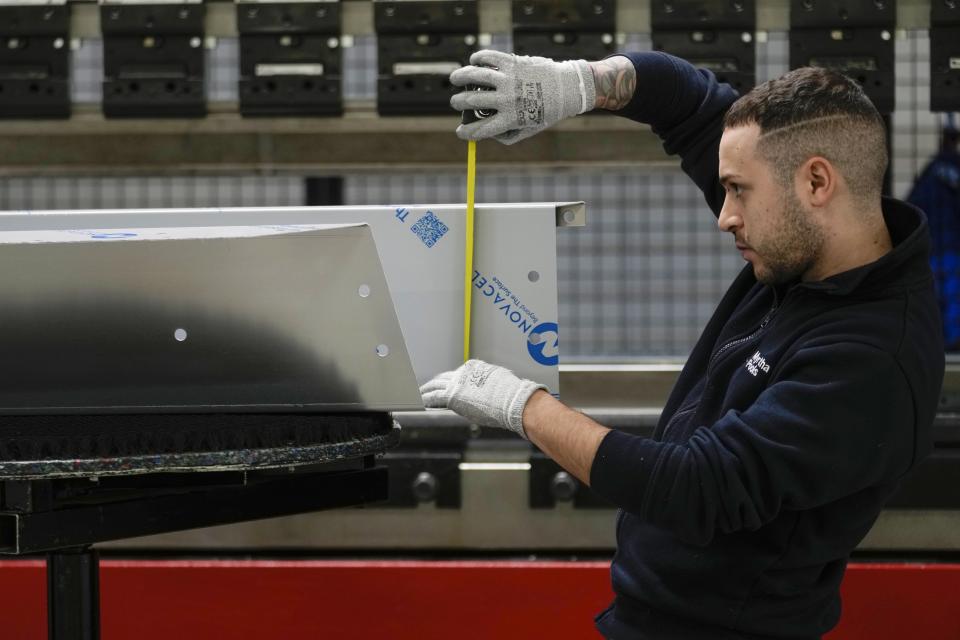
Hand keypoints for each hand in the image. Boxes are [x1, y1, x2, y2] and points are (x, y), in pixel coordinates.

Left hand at [419, 359, 547, 437]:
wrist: (511, 400)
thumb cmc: (511, 394)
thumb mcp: (500, 381)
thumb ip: (490, 383)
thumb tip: (491, 390)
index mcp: (474, 367)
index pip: (458, 374)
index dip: (450, 381)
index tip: (446, 385)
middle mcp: (463, 373)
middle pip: (444, 377)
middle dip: (436, 383)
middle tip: (427, 387)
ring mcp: (456, 383)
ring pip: (435, 385)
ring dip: (426, 390)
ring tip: (420, 395)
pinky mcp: (452, 396)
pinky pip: (434, 397)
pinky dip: (426, 400)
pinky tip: (421, 403)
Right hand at [449, 49, 595, 144]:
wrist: (566, 88)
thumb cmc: (547, 111)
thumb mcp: (529, 129)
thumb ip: (508, 135)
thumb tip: (487, 135)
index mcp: (511, 119)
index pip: (480, 130)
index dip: (465, 133)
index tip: (460, 132)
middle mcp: (508, 99)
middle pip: (473, 102)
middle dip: (458, 103)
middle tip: (455, 102)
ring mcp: (509, 79)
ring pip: (476, 76)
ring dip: (460, 77)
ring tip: (454, 79)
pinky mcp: (513, 62)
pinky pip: (489, 58)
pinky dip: (478, 58)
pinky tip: (474, 61)